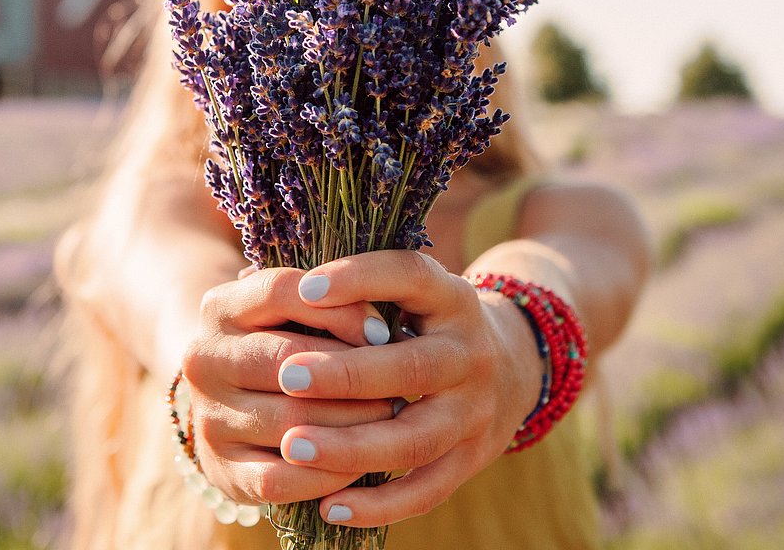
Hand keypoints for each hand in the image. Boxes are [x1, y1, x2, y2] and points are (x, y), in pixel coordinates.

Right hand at [180, 266, 398, 505]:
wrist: (234, 400)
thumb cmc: (285, 342)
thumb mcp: (298, 311)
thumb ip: (331, 304)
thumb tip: (381, 332)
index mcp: (220, 307)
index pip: (281, 292)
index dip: (340, 309)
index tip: (384, 332)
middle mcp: (203, 359)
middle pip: (287, 362)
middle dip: (354, 376)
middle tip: (400, 385)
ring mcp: (208, 417)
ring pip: (292, 422)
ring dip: (352, 426)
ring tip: (391, 421)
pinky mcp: (221, 469)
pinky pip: (283, 478)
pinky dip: (329, 474)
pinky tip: (361, 465)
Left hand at [274, 250, 542, 526]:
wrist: (510, 367)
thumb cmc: (427, 322)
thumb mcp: (411, 291)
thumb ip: (358, 287)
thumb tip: (273, 284)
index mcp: (452, 298)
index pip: (411, 276)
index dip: (362, 279)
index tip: (307, 288)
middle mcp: (469, 354)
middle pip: (411, 368)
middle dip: (346, 374)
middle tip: (286, 374)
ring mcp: (474, 412)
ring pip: (414, 438)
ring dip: (352, 445)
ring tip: (292, 445)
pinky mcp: (471, 459)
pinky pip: (426, 491)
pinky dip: (379, 505)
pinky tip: (329, 507)